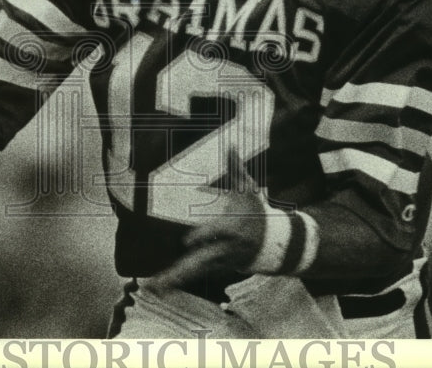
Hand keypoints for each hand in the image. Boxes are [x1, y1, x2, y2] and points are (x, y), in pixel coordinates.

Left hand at [156, 150, 267, 286]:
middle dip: (181, 270)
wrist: (277, 244)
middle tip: (160, 279)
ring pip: (196, 271)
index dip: (203, 236)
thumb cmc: (258, 211)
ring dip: (175, 279)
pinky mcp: (218, 267)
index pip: (217, 233)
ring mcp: (221, 261)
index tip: (187, 240)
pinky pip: (196, 274)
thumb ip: (236, 169)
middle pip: (202, 261)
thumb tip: (230, 144)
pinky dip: (179, 281)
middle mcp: (225, 248)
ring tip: (154, 287)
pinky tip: (161, 286)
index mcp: (232, 227)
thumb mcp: (249, 190)